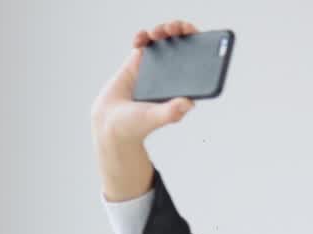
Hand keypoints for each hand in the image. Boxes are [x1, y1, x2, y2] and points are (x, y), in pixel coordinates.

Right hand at [92, 20, 199, 200]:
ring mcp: (156, 68)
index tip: (197, 37)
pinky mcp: (138, 63)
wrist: (110, 124)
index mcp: (184, 88)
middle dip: (182, 32)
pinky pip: (145, 43)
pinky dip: (143, 37)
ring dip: (163, 31)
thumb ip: (170, 112)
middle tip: (175, 29)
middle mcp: (174, 76)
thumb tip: (188, 102)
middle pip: (184, 47)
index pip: (200, 65)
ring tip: (156, 33)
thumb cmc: (136, 125)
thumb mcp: (154, 118)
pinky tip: (139, 40)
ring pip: (165, 41)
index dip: (203, 47)